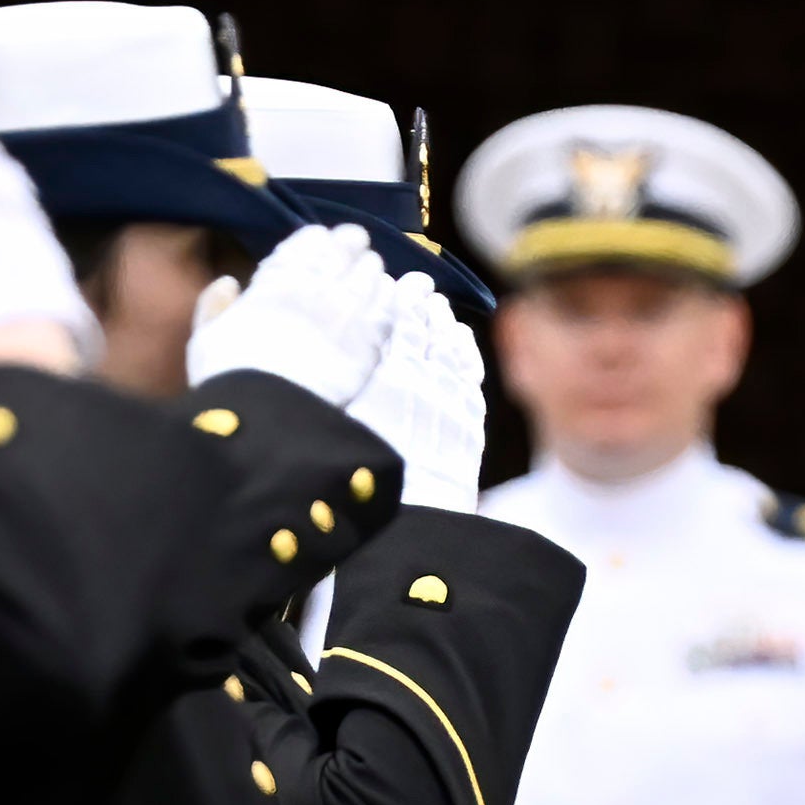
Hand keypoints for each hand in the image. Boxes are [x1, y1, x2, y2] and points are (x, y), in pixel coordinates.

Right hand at [186, 223, 396, 414]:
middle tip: (357, 238)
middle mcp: (313, 293)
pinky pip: (386, 313)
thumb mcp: (206, 337)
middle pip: (339, 257)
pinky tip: (390, 294)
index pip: (301, 250)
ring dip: (370, 268)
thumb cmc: (230, 376)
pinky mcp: (370, 346)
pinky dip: (388, 299)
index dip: (315, 240)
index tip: (322, 235)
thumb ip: (215, 306)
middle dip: (348, 245)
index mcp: (273, 286)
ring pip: (367, 280)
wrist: (271, 412)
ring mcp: (346, 317)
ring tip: (373, 264)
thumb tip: (229, 283)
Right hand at [346, 269, 485, 512]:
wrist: (420, 522)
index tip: (405, 282)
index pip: (402, 328)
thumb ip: (345, 385)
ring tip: (443, 312)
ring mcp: (454, 405)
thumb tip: (333, 361)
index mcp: (393, 380)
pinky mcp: (470, 427)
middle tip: (425, 287)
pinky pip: (471, 381)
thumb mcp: (347, 424)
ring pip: (455, 354)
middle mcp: (428, 385)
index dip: (406, 302)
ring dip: (450, 329)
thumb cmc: (368, 479)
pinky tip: (464, 345)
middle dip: (429, 308)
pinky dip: (468, 358)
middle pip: (431, 334)